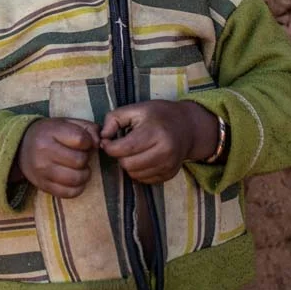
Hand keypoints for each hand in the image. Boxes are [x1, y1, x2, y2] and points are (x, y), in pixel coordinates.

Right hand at [12, 117, 100, 198]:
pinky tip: (75, 180)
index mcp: (51, 131)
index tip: (84, 143)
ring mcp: (42, 171)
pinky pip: (68, 193)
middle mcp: (44, 151)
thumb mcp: (65, 122)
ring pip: (76, 178)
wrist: (21, 146)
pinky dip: (77, 188)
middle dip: (85, 158)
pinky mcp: (43, 186)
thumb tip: (99, 142)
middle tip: (80, 156)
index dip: (88, 142)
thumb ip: (86, 127)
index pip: (81, 139)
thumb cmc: (49, 133)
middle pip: (80, 160)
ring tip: (80, 169)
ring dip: (84, 174)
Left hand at [100, 100, 218, 184]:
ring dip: (128, 165)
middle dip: (119, 156)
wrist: (188, 127)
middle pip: (128, 164)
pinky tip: (142, 158)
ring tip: (132, 151)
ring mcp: (169, 165)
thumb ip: (114, 119)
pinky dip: (138, 171)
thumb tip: (102, 137)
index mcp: (155, 133)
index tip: (107, 141)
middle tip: (121, 146)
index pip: (123, 148)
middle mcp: (165, 151)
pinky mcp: (170, 174)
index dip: (109, 147)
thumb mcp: (136, 109)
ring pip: (134, 175)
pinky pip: (144, 180)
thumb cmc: (159, 115)